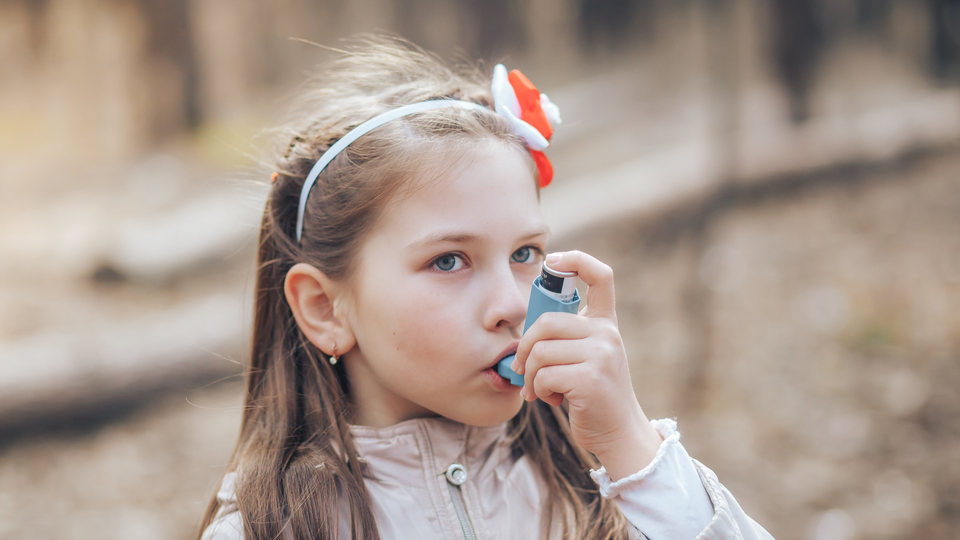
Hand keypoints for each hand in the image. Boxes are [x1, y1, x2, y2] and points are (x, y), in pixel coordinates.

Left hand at [512, 251, 662, 479]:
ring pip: (541, 351)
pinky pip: (544, 375)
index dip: (576, 259)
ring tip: (539, 389)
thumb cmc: (593, 397)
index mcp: (605, 324)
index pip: (601, 276)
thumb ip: (568, 338)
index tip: (552, 260)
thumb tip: (526, 331)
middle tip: (522, 369)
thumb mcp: (588, 358)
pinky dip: (538, 390)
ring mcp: (601, 355)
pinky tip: (551, 400)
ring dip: (529, 375)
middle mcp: (607, 334)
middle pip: (547, 322)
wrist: (618, 433)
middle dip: (525, 348)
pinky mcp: (591, 378)